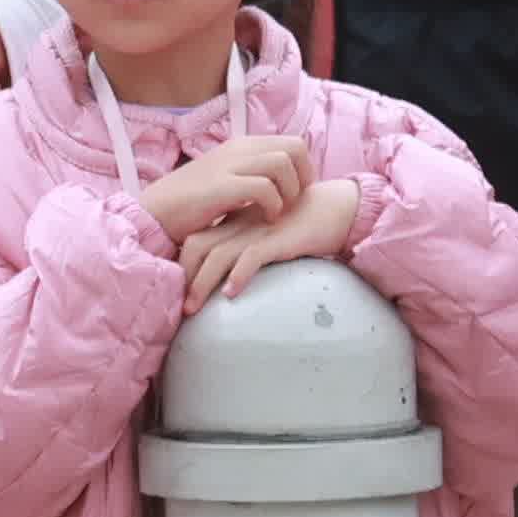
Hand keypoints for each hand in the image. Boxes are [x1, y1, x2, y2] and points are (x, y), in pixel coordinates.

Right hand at [139, 133, 311, 246]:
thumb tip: (281, 185)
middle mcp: (238, 149)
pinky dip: (274, 205)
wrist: (155, 213)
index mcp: (241, 146)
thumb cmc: (192, 206)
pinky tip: (267, 219)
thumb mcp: (226, 182)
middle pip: (294, 147)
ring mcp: (229, 165)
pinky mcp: (221, 186)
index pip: (292, 143)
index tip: (298, 194)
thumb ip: (252, 177)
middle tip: (295, 202)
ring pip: (282, 163)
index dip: (304, 169)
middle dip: (304, 176)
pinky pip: (264, 187)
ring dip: (290, 191)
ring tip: (280, 212)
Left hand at [185, 176, 364, 310]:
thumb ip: (249, 247)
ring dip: (203, 283)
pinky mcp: (279, 238)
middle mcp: (241, 224)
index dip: (183, 264)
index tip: (179, 291)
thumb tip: (230, 278)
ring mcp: (259, 230)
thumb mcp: (268, 233)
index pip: (196, 238)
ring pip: (218, 255)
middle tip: (181, 307)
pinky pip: (252, 256)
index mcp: (235, 221)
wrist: (338, 208)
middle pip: (198, 245)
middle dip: (185, 277)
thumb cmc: (303, 225)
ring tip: (194, 309)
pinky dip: (239, 275)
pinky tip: (231, 295)